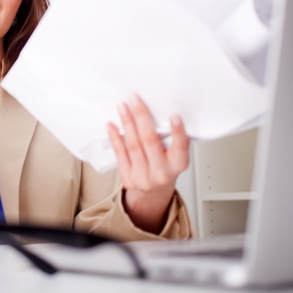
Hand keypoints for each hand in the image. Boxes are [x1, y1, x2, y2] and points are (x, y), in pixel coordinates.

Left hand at [107, 93, 189, 233]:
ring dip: (127, 123)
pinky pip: (120, 154)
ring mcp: (144, 177)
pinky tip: (111, 125)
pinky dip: (115, 137)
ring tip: (122, 106)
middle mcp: (162, 172)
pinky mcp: (128, 178)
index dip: (178, 132)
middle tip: (134, 99)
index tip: (174, 116)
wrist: (153, 192)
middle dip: (141, 117)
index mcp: (178, 164)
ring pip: (133, 146)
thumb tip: (156, 111)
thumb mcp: (174, 155)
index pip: (181, 147)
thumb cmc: (164, 167)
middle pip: (150, 141)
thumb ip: (169, 139)